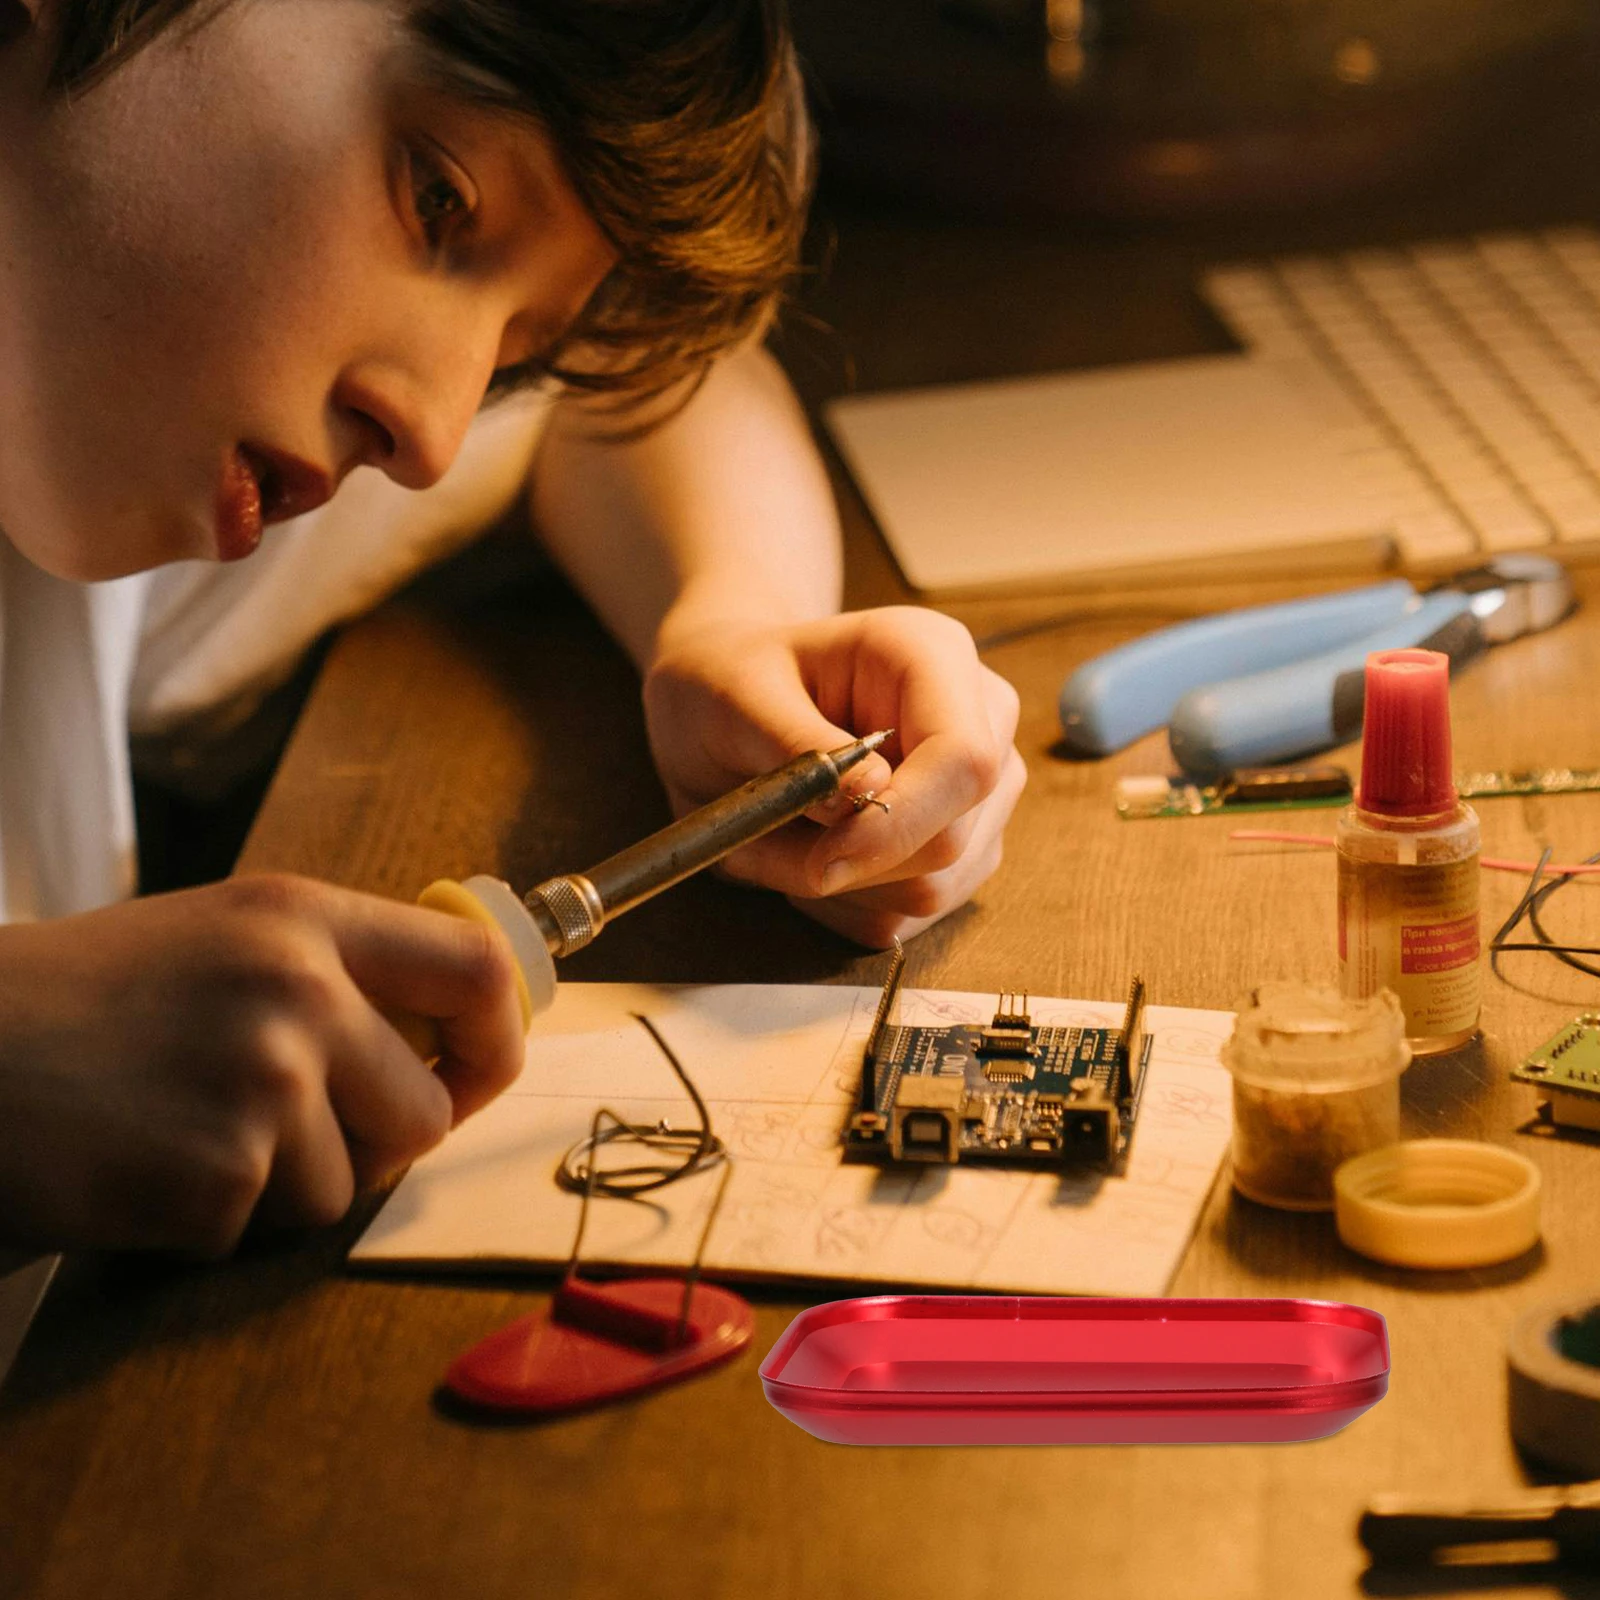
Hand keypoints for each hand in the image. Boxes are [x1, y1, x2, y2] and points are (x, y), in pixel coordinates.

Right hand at [0, 873, 524, 1255]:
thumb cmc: (81, 1004)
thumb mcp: (219, 940)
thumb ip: (331, 974)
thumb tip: (439, 1045)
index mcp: (304, 918)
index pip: (477, 968)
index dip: (497, 1036)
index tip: (475, 1073)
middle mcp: (301, 988)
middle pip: (427, 1113)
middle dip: (373, 1148)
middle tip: (283, 1134)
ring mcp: (264, 1079)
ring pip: (345, 1188)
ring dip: (275, 1188)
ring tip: (180, 1133)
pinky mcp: (218, 1172)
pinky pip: (260, 1230)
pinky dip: (206, 1222)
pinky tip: (139, 1168)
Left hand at [642, 606, 1025, 945]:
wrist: (733, 703)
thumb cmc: (732, 682)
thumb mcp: (736, 696)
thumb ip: (797, 742)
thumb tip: (865, 800)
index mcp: (933, 656)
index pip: (964, 760)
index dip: (899, 823)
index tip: (819, 858)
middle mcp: (980, 721)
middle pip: (952, 837)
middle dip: (850, 866)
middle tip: (756, 845)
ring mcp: (981, 791)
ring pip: (933, 888)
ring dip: (837, 890)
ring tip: (771, 841)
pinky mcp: (961, 849)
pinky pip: (911, 915)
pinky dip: (843, 907)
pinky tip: (803, 858)